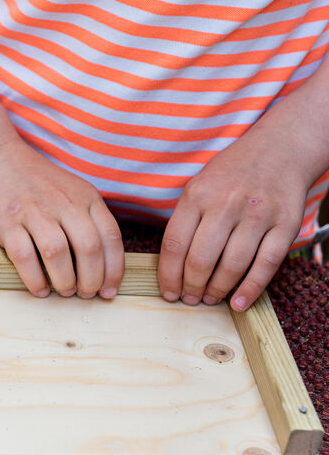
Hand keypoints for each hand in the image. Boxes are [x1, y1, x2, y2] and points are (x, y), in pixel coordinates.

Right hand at [0, 139, 124, 299]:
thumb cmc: (34, 182)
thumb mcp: (71, 191)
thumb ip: (87, 218)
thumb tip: (100, 264)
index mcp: (85, 197)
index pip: (110, 238)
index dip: (113, 270)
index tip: (109, 291)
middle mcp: (63, 203)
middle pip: (88, 249)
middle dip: (91, 280)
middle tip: (85, 294)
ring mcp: (34, 212)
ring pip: (58, 254)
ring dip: (64, 281)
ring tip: (64, 291)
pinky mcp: (7, 223)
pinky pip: (24, 257)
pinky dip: (34, 279)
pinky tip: (39, 289)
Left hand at [158, 125, 310, 311]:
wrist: (280, 151)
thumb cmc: (231, 175)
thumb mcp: (198, 187)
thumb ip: (185, 221)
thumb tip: (170, 266)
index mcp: (197, 195)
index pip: (174, 244)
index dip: (168, 275)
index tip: (169, 293)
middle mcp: (226, 204)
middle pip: (201, 259)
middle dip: (192, 287)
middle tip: (190, 299)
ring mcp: (258, 215)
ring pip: (232, 265)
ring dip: (218, 290)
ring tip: (210, 299)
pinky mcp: (285, 225)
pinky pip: (266, 264)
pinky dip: (250, 289)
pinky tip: (238, 302)